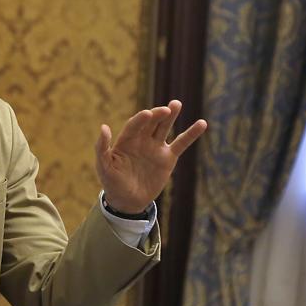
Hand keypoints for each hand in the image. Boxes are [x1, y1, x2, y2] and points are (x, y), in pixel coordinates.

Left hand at [95, 99, 207, 213]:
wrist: (127, 201)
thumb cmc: (112, 182)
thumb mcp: (104, 166)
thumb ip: (102, 147)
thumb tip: (104, 127)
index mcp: (126, 140)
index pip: (134, 125)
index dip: (140, 119)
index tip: (147, 114)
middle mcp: (141, 140)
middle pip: (151, 122)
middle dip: (158, 114)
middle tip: (167, 109)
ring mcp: (156, 147)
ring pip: (165, 128)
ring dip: (171, 116)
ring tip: (176, 104)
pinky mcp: (168, 158)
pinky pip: (181, 143)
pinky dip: (191, 134)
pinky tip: (202, 124)